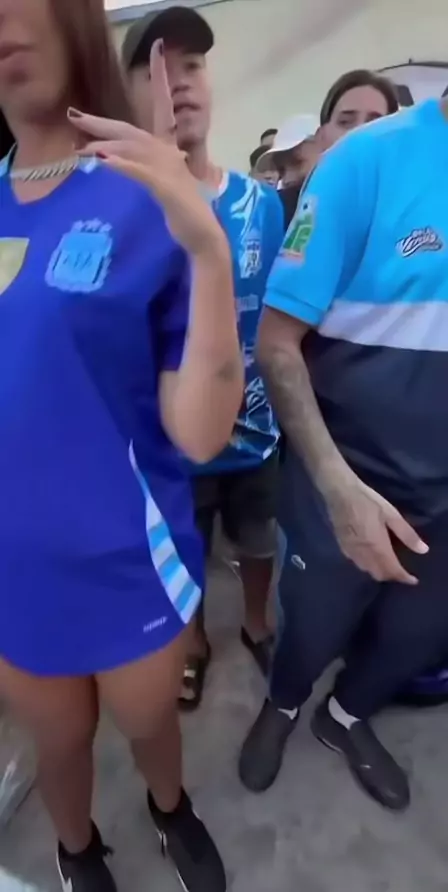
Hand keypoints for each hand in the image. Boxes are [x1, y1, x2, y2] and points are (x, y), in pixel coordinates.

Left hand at [68, 40, 222, 256]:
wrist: (203, 236)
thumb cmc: (184, 214)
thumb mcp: (164, 185)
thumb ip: (148, 169)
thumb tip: (127, 159)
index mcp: (170, 150)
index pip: (162, 109)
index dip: (160, 78)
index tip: (157, 47)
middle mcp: (169, 153)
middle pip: (131, 130)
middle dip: (101, 122)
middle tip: (74, 115)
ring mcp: (168, 169)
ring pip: (132, 148)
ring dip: (104, 145)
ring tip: (79, 148)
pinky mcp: (165, 187)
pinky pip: (139, 171)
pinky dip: (121, 164)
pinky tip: (103, 159)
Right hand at [324, 474, 428, 583]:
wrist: (339, 492)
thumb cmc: (367, 501)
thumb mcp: (391, 514)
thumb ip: (407, 534)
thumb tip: (423, 550)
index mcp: (377, 546)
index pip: (392, 570)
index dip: (403, 578)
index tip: (413, 580)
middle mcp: (364, 554)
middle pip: (378, 574)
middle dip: (391, 576)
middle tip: (401, 571)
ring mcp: (350, 551)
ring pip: (366, 570)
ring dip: (378, 571)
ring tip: (387, 565)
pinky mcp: (342, 547)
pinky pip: (356, 563)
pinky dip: (366, 565)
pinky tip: (369, 557)